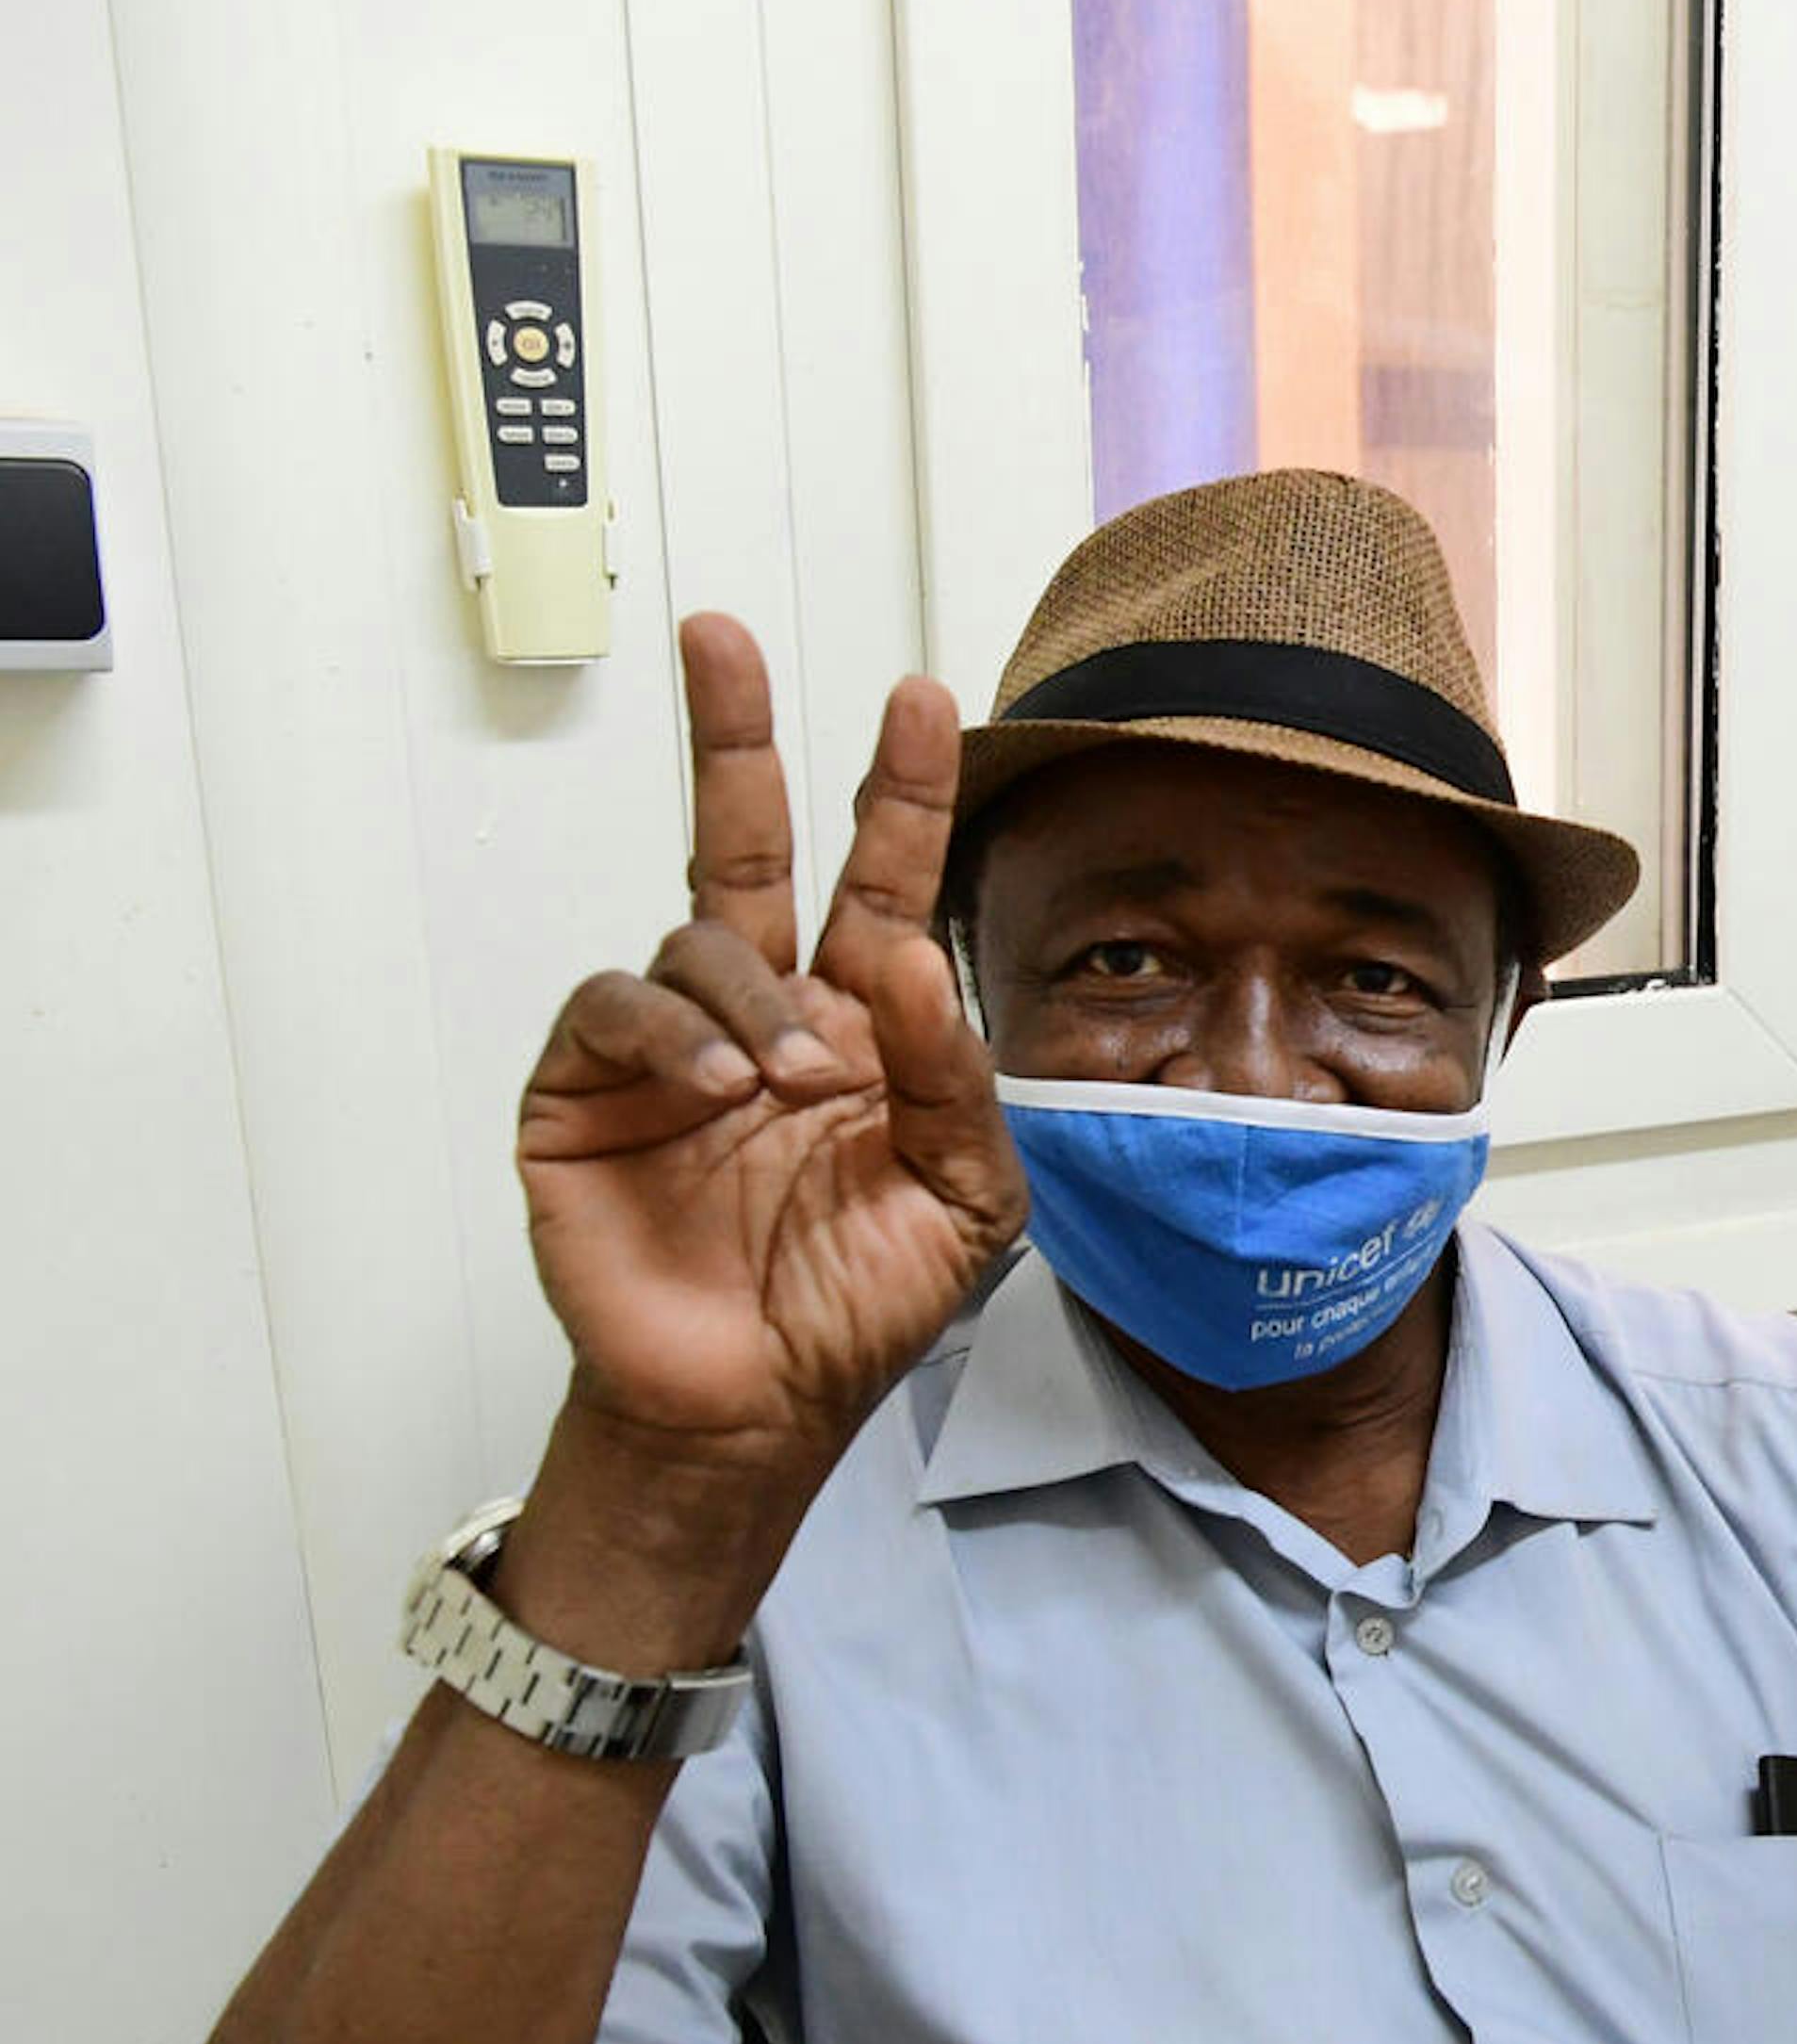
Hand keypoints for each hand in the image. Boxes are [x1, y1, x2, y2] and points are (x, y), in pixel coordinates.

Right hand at [518, 616, 1024, 1482]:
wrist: (753, 1405)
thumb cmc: (856, 1303)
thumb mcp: (965, 1194)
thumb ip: (953, 1073)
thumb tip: (898, 953)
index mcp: (860, 1026)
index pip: (880, 881)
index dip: (898, 792)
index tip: (924, 701)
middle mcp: (760, 1011)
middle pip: (740, 840)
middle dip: (734, 735)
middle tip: (721, 638)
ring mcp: (668, 1045)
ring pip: (696, 937)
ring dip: (750, 998)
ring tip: (784, 1085)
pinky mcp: (585, 1087)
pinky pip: (618, 1007)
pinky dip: (672, 1034)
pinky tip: (718, 1088)